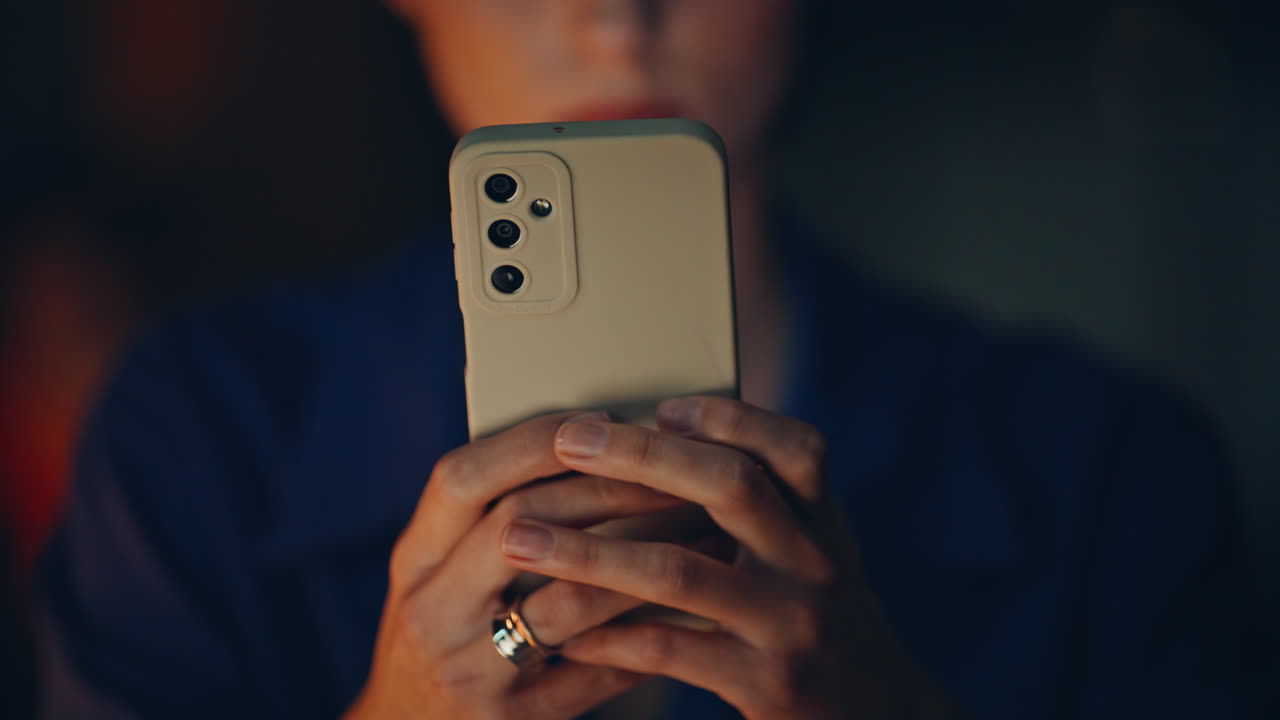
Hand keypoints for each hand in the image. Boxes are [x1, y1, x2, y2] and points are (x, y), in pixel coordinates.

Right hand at [344, 411, 686, 719]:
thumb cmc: (442, 636)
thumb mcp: (436, 576)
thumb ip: (485, 522)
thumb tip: (588, 444)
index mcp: (416, 560)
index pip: (461, 478)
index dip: (531, 443)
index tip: (601, 422)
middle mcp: (431, 611)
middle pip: (521, 524)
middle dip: (608, 491)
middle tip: (674, 474)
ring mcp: (468, 670)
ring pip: (567, 603)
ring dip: (644, 564)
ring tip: (701, 538)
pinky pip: (594, 673)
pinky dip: (644, 638)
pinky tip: (687, 614)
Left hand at [496, 398, 965, 719]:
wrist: (880, 715)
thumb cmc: (815, 619)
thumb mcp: (809, 554)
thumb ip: (762, 504)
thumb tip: (667, 435)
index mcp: (823, 523)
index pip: (793, 447)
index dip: (730, 417)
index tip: (663, 404)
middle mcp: (815, 564)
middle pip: (732, 487)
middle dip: (641, 456)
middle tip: (568, 439)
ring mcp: (791, 627)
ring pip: (680, 573)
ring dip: (588, 552)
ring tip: (520, 539)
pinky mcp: (766, 686)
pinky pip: (667, 651)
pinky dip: (607, 636)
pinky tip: (562, 631)